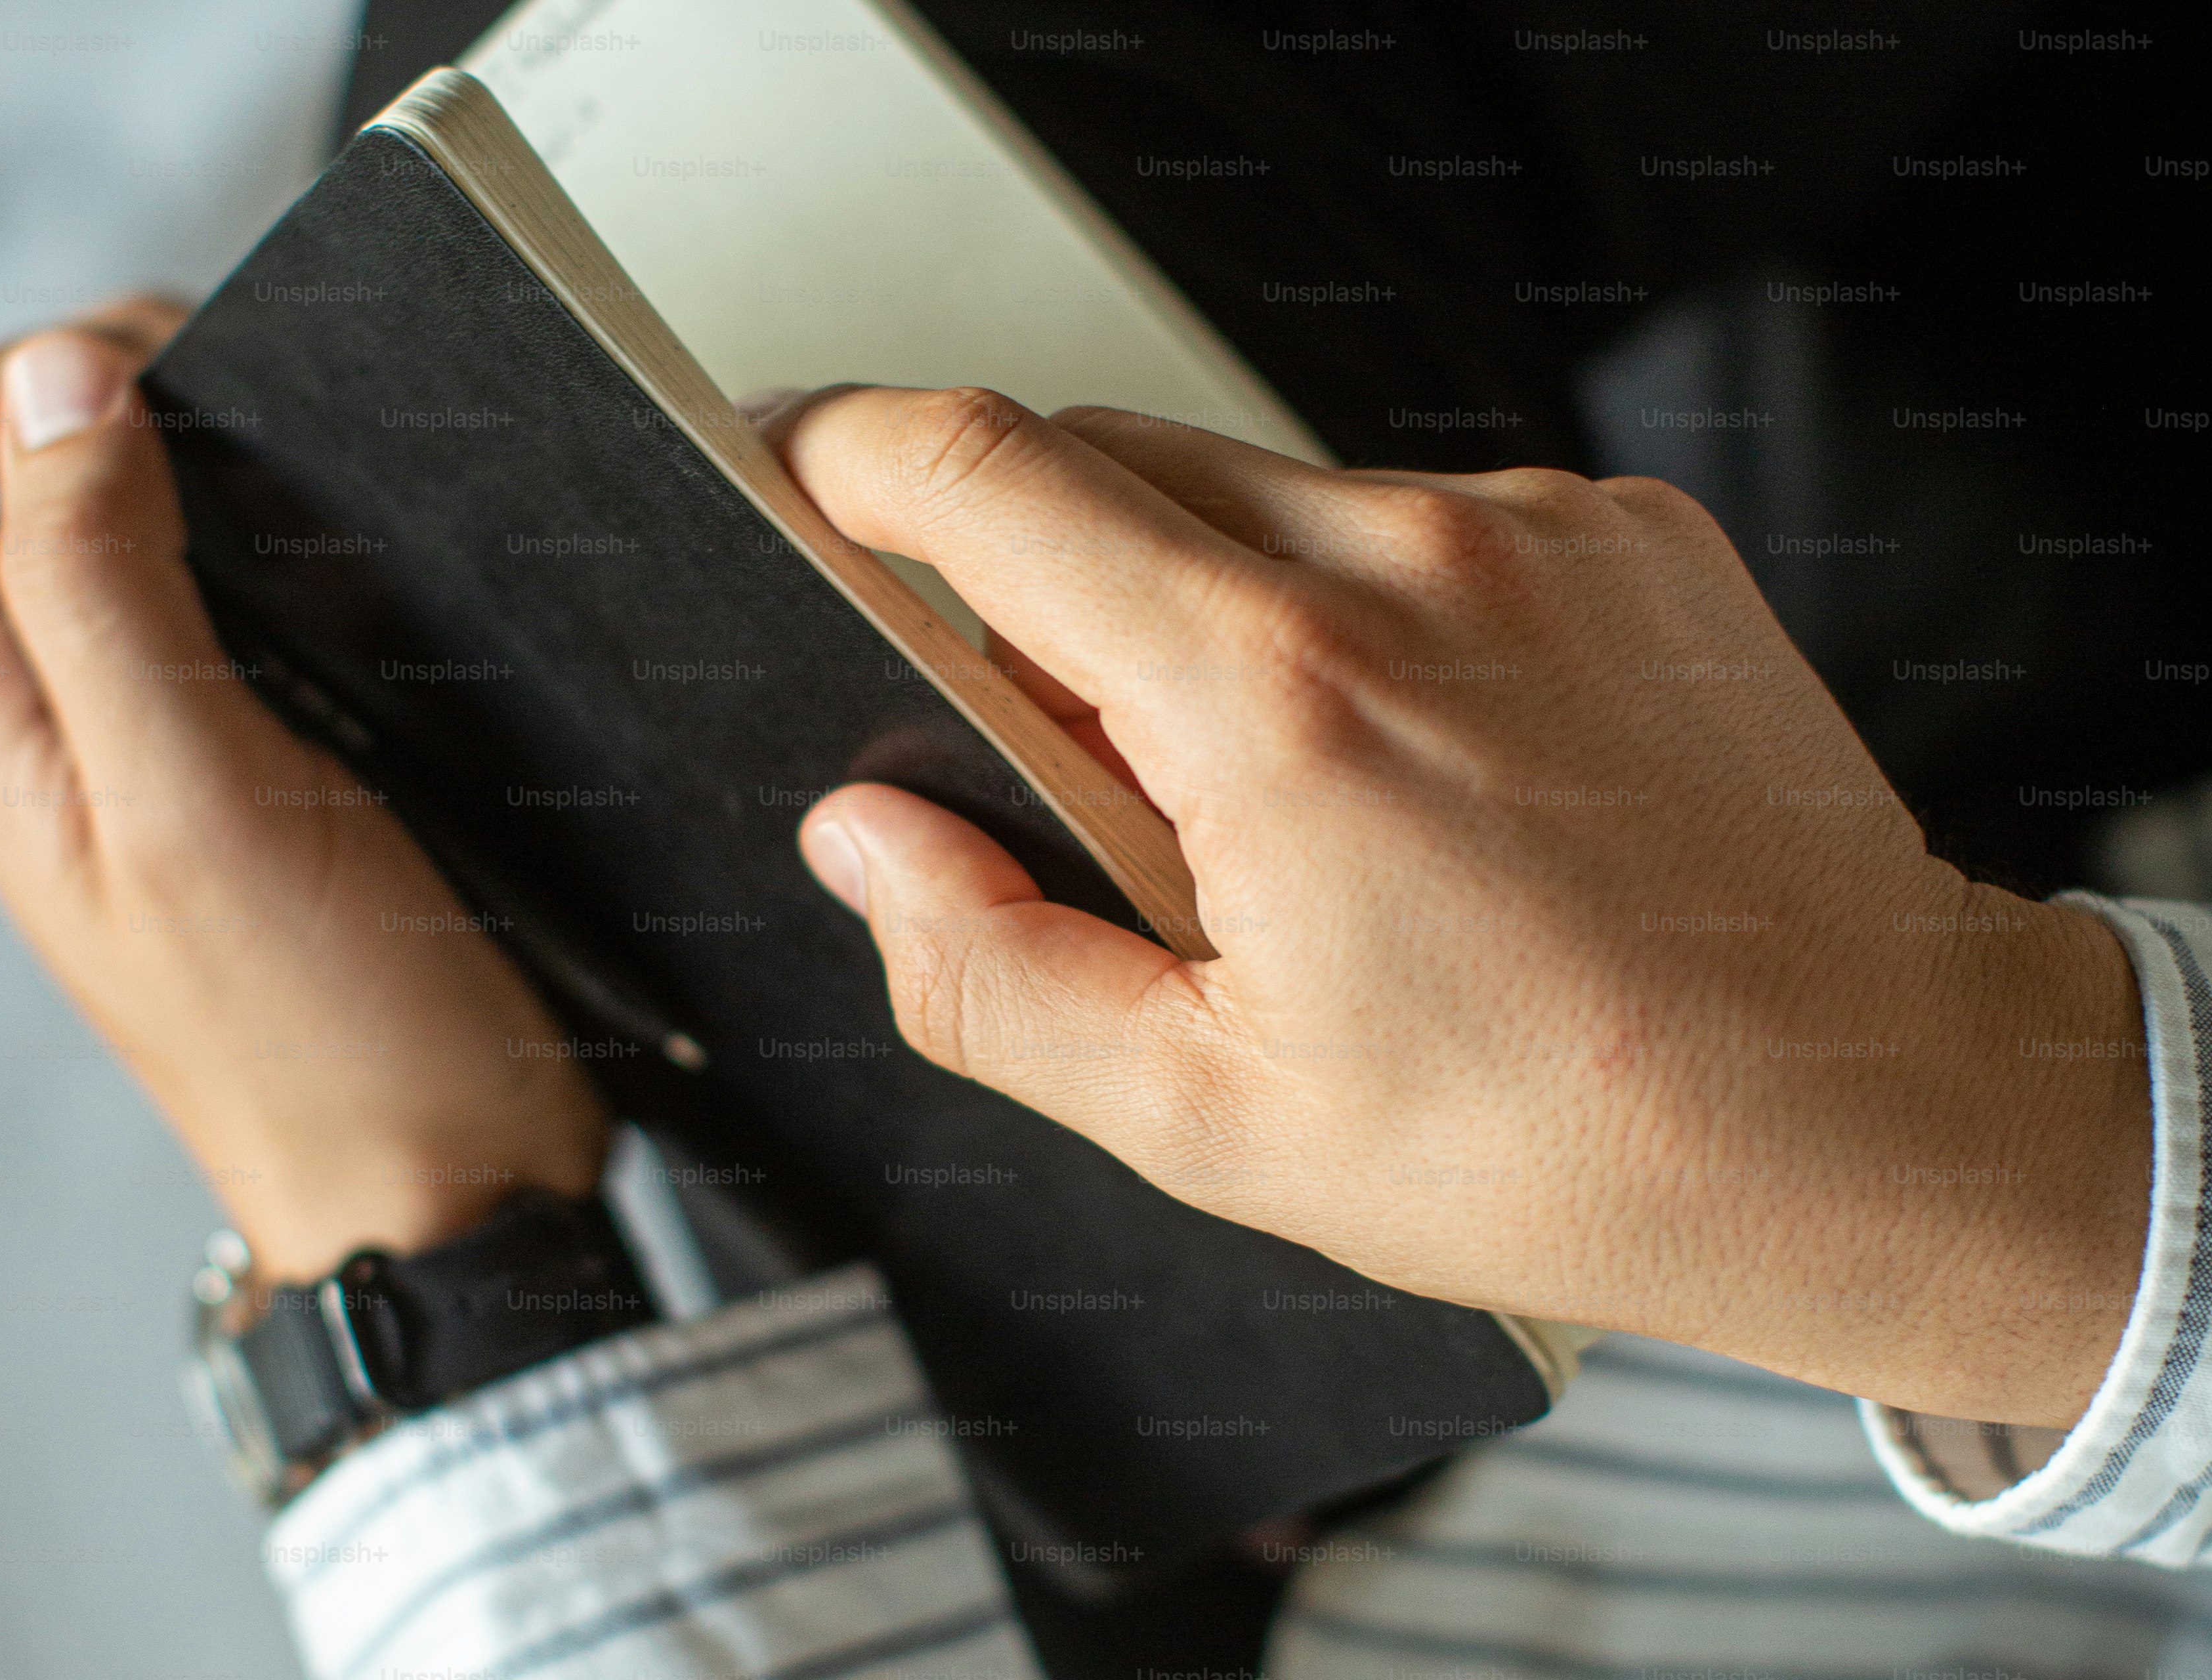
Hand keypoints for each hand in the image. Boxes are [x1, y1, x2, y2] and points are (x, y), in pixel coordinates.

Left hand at [0, 301, 607, 1282]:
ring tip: (336, 506)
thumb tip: (59, 384)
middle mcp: (54, 730)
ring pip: (150, 543)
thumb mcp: (198, 797)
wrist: (446, 1187)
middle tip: (279, 434)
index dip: (39, 374)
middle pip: (37, 483)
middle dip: (146, 412)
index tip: (185, 373)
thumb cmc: (324, 1036)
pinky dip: (302, 573)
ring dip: (234, 491)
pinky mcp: (264, 783)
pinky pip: (247, 623)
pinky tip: (378, 591)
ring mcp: (158, 759)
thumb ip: (107, 590)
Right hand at [770, 386, 2149, 1427]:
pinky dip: (1358, 607)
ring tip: (1290, 797)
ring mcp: (1527, 532)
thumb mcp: (1216, 1120)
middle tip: (1080, 757)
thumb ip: (992, 969)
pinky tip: (1424, 759)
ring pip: (1260, 493)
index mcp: (1271, 700)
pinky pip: (1411, 519)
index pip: (986, 476)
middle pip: (1108, 460)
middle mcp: (1401, 565)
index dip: (854, 453)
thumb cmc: (1575, 1134)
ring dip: (1207, 606)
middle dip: (1031, 573)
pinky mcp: (1622, 536)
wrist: (1883, 1105)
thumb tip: (870, 844)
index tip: (806, 472)